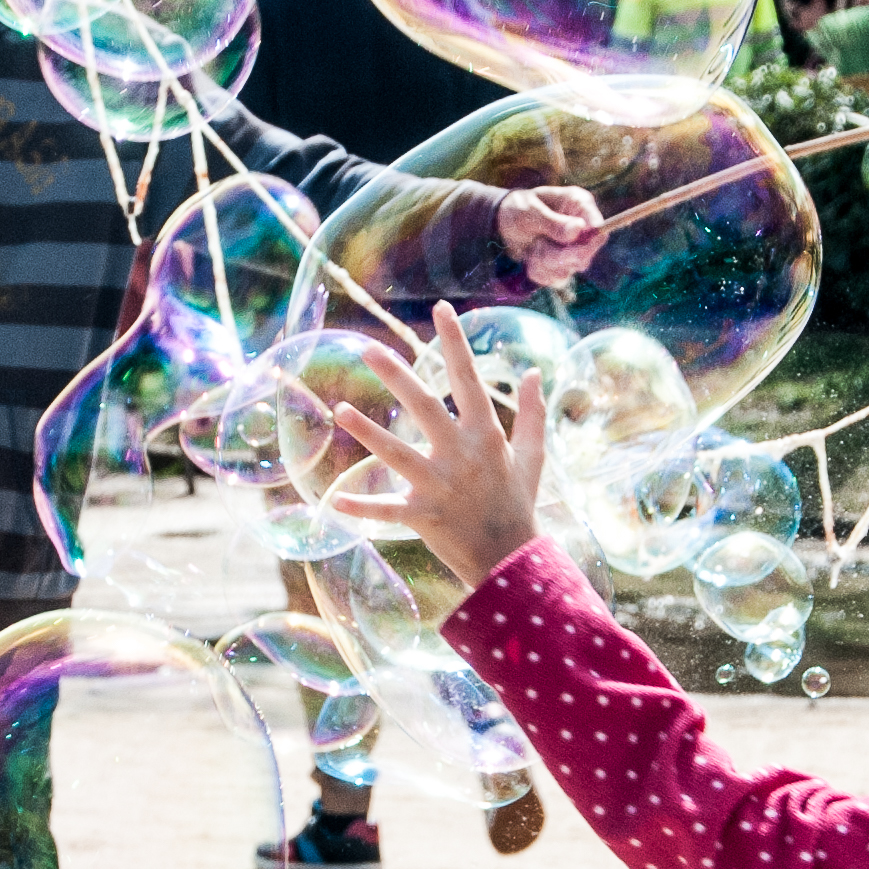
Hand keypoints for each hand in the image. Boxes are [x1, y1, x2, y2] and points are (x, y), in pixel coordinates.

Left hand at [325, 302, 547, 587]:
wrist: (512, 560)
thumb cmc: (519, 503)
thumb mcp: (532, 456)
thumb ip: (533, 413)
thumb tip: (535, 372)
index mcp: (486, 435)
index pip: (468, 379)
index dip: (454, 342)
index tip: (440, 309)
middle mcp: (461, 455)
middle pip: (424, 406)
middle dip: (396, 375)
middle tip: (369, 347)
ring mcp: (440, 486)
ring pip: (396, 453)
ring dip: (367, 431)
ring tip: (339, 410)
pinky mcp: (423, 517)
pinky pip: (386, 511)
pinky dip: (361, 507)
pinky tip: (333, 499)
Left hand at [497, 186, 605, 286]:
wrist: (503, 224)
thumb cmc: (518, 209)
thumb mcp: (529, 212)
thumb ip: (553, 222)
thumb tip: (579, 229)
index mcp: (578, 205)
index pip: (598, 227)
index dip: (588, 241)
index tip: (568, 243)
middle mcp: (582, 228)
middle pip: (585, 254)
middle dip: (557, 255)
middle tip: (538, 245)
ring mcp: (575, 248)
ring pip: (569, 269)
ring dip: (544, 262)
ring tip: (532, 246)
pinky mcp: (564, 265)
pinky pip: (557, 279)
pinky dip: (539, 271)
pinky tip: (532, 256)